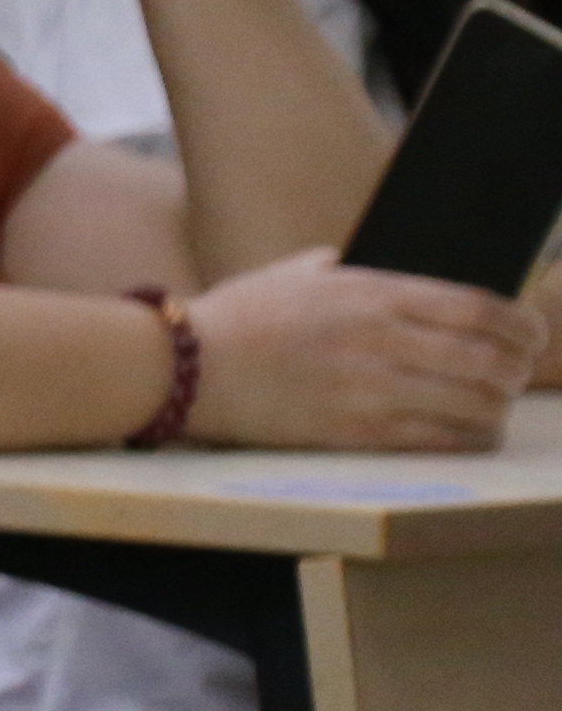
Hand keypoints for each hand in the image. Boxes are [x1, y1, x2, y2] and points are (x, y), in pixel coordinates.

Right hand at [173, 249, 533, 451]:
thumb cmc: (238, 318)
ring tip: (493, 405)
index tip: (531, 332)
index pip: (478, 307)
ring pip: (474, 404)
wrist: (183, 368)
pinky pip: (441, 440)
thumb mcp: (296, 274)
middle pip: (487, 359)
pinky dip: (470, 437)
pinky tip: (471, 432)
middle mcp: (380, 341)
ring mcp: (370, 390)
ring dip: (497, 406)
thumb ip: (348, 270)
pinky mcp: (357, 432)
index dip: (520, 323)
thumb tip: (392, 273)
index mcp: (370, 293)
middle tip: (516, 372)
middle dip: (516, 369)